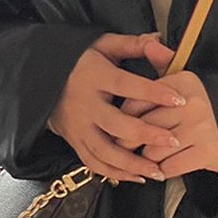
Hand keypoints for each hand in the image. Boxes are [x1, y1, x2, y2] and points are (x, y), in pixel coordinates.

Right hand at [47, 32, 186, 183]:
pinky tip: (137, 176)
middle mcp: (85, 104)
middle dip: (147, 135)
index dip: (152, 93)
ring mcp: (78, 126)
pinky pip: (93, 163)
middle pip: (117, 125)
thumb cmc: (79, 61)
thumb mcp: (102, 45)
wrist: (39, 78)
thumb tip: (159, 41)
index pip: (126, 85)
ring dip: (132, 164)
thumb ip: (131, 44)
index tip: (178, 99)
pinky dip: (115, 173)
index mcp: (94, 76)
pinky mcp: (73, 141)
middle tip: (174, 140)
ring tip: (158, 170)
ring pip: (104, 152)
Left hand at [116, 38, 217, 177]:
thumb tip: (149, 43)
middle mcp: (193, 103)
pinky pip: (168, 168)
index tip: (125, 124)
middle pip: (143, 128)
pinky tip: (169, 165)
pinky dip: (165, 171)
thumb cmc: (198, 111)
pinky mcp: (207, 152)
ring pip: (153, 150)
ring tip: (156, 154)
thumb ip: (162, 64)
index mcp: (185, 82)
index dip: (126, 117)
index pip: (138, 101)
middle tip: (132, 146)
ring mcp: (201, 128)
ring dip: (150, 158)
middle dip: (133, 141)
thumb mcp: (182, 84)